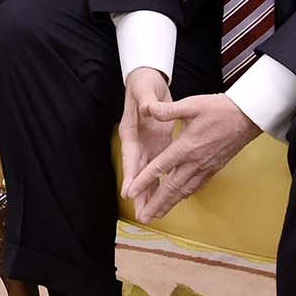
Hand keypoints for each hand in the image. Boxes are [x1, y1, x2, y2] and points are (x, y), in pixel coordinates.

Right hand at [118, 67, 174, 217]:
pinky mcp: (158, 144)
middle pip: (138, 172)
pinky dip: (162, 182)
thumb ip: (146, 100)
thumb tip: (146, 108)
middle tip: (142, 214)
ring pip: (148, 174)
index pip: (130, 156)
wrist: (147, 80)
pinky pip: (160, 168)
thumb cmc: (143, 84)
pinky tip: (167, 196)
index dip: (131, 175)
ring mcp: (147, 145)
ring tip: (153, 214)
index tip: (129, 193)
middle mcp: (137, 142)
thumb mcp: (144, 89)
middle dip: (140, 194)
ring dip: (151, 193)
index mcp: (131, 131)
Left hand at [125, 94, 261, 222]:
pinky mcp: (213, 168)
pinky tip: (179, 199)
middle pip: (171, 188)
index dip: (143, 181)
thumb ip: (168, 110)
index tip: (131, 193)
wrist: (246, 117)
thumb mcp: (191, 105)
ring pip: (183, 191)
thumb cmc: (220, 109)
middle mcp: (194, 162)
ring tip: (157, 215)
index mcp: (185, 147)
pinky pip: (195, 186)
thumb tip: (148, 108)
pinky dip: (184, 195)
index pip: (159, 167)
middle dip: (156, 204)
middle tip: (144, 217)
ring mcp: (205, 167)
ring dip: (169, 204)